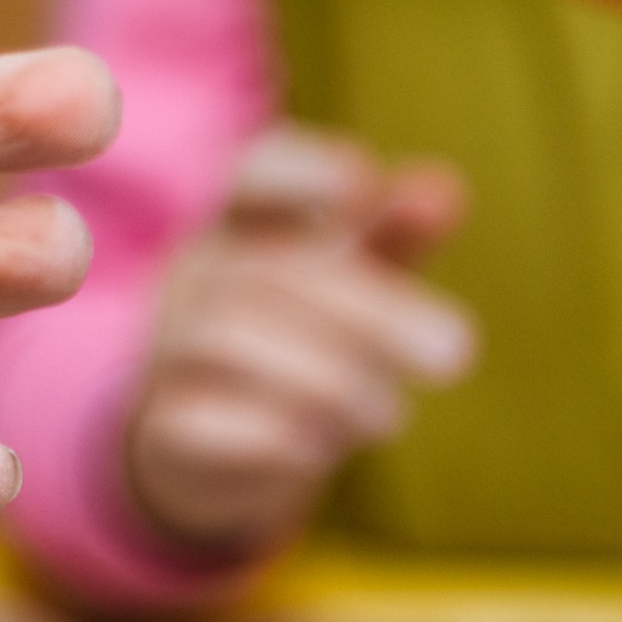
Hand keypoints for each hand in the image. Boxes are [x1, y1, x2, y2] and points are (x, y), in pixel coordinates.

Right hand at [123, 124, 472, 557]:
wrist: (202, 441)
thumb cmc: (294, 336)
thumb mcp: (345, 281)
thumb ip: (392, 235)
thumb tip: (447, 189)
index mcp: (239, 226)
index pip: (254, 176)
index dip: (302, 171)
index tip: (361, 186)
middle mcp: (196, 277)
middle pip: (266, 271)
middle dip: (370, 311)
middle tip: (456, 352)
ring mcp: (168, 348)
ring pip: (229, 339)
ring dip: (327, 377)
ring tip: (391, 416)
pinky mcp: (164, 425)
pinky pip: (200, 420)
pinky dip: (270, 434)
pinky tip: (321, 449)